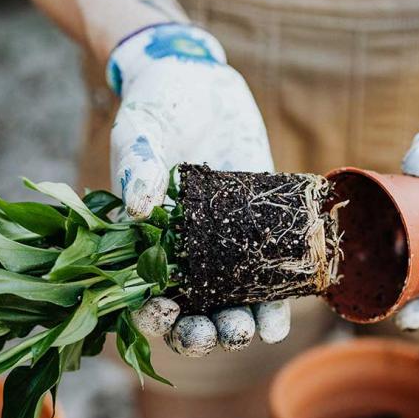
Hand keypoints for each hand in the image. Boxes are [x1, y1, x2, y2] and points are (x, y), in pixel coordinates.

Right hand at [107, 23, 289, 354]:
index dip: (153, 316)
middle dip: (204, 334)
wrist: (200, 83)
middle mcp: (183, 256)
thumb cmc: (155, 109)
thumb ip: (138, 166)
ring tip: (255, 331)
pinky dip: (275, 302)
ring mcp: (222, 248)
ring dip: (241, 327)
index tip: (168, 314)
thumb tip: (138, 207)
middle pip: (190, 314)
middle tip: (222, 333)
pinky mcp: (259, 231)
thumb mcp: (140, 133)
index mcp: (142, 243)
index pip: (142, 297)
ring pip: (230, 305)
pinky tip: (281, 318)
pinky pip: (266, 276)